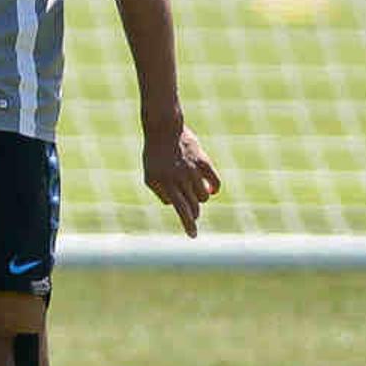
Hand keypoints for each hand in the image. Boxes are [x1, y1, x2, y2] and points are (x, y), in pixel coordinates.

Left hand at [142, 123, 220, 237]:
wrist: (163, 129)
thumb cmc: (155, 156)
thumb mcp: (150, 176)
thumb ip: (162, 193)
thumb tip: (178, 206)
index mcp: (163, 182)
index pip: (180, 208)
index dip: (188, 224)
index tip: (193, 236)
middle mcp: (178, 177)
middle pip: (193, 205)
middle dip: (193, 213)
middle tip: (192, 216)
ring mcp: (192, 169)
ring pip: (204, 196)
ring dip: (200, 198)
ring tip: (193, 192)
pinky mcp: (203, 161)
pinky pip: (215, 182)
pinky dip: (215, 188)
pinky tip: (211, 189)